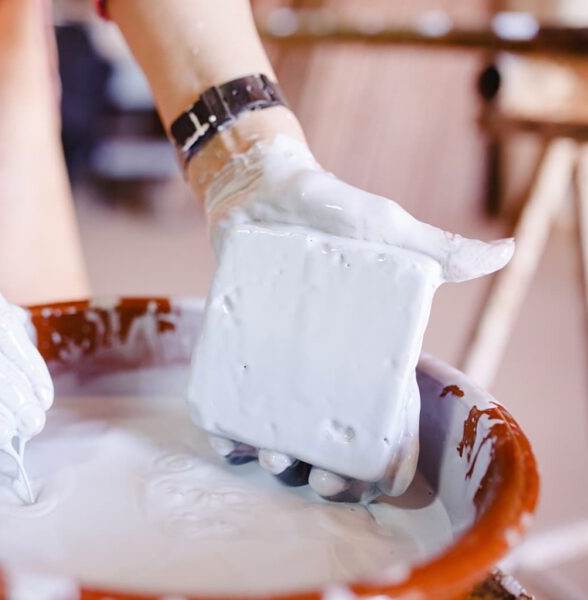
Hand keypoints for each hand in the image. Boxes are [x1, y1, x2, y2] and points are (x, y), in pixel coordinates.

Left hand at [191, 129, 512, 501]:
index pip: (362, 422)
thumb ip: (438, 250)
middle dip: (310, 468)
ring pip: (270, 423)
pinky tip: (225, 437)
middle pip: (315, 437)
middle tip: (303, 472)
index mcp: (357, 353)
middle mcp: (315, 364)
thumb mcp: (385, 231)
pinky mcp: (235, 341)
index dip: (358, 464)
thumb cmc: (331, 211)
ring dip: (267, 454)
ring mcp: (272, 356)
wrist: (263, 187)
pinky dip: (224, 420)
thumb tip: (506, 250)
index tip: (344, 484)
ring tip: (265, 456)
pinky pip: (226, 391)